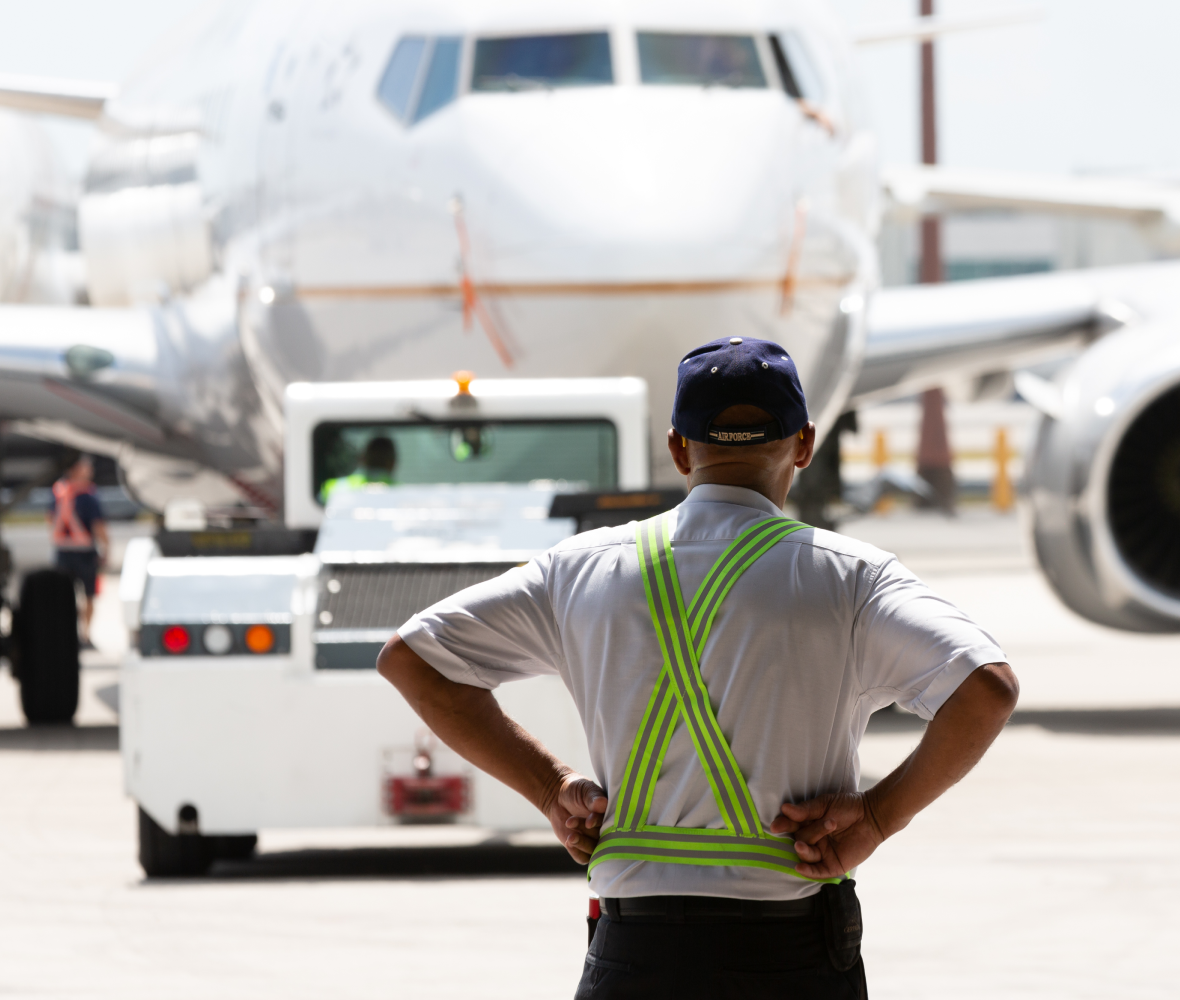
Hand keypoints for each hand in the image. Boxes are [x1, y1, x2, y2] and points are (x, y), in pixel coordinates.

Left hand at [543, 771, 607, 864]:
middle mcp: (606, 830)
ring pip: (594, 851)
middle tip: (571, 822)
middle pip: (603, 839)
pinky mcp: (582, 848)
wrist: (558, 797)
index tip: (588, 822)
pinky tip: (568, 842)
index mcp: (611, 815)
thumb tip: (602, 803)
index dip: (600, 825)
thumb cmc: (576, 790)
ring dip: (582, 844)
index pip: (611, 824)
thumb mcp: (585, 790)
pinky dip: (576, 853)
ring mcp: (594, 840)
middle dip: (587, 833)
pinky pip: (583, 858)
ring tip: (570, 836)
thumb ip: (593, 798)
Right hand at [769, 791, 884, 879]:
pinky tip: (799, 868)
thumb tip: (785, 809)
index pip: (791, 826)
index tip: (775, 826)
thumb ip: (805, 810)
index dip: (783, 826)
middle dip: (810, 833)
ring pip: (806, 855)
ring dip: (804, 850)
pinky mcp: (833, 865)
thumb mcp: (824, 804)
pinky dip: (808, 871)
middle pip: (800, 839)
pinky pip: (818, 871)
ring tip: (804, 844)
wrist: (872, 816)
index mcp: (808, 823)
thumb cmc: (848, 806)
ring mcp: (823, 853)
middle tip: (828, 823)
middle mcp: (814, 839)